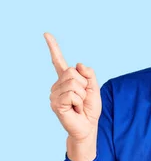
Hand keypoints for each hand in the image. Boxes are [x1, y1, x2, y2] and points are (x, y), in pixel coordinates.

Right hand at [45, 32, 100, 160]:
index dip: (53, 47)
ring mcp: (55, 94)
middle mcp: (58, 84)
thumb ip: (89, 74)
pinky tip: (75, 108)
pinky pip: (72, 94)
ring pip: (74, 83)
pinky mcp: (56, 103)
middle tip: (82, 98)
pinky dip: (79, 101)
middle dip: (84, 85)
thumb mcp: (94, 88)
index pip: (58, 61)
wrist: (88, 126)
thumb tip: (78, 64)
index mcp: (66, 79)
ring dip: (83, 95)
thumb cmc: (89, 108)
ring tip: (79, 104)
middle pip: (73, 72)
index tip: (46, 34)